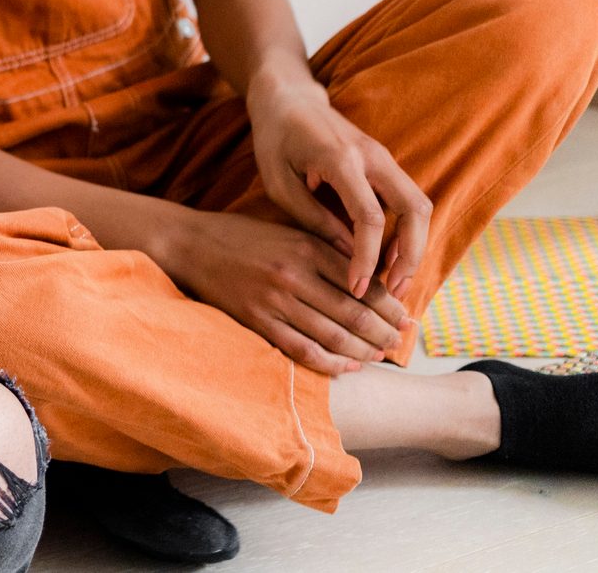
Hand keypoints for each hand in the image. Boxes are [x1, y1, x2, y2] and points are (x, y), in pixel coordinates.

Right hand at [172, 209, 415, 376]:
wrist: (190, 244)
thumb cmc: (243, 236)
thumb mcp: (288, 230)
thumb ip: (326, 249)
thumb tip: (370, 275)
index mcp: (306, 247)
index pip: (363, 282)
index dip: (391, 305)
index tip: (407, 318)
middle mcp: (294, 274)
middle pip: (354, 313)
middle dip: (384, 332)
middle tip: (400, 343)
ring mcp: (274, 301)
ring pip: (333, 335)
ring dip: (363, 351)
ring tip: (379, 356)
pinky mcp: (257, 321)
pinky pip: (302, 351)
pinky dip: (330, 363)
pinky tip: (347, 368)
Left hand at [247, 78, 432, 301]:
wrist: (288, 99)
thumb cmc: (276, 140)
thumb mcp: (279, 182)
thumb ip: (311, 217)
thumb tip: (346, 255)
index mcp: (341, 159)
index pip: (369, 216)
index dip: (367, 257)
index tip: (355, 287)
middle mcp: (373, 156)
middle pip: (415, 209)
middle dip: (411, 255)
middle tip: (393, 291)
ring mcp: (384, 157)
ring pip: (419, 206)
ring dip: (414, 246)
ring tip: (394, 282)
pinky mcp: (385, 164)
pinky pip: (408, 201)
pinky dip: (407, 232)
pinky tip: (390, 259)